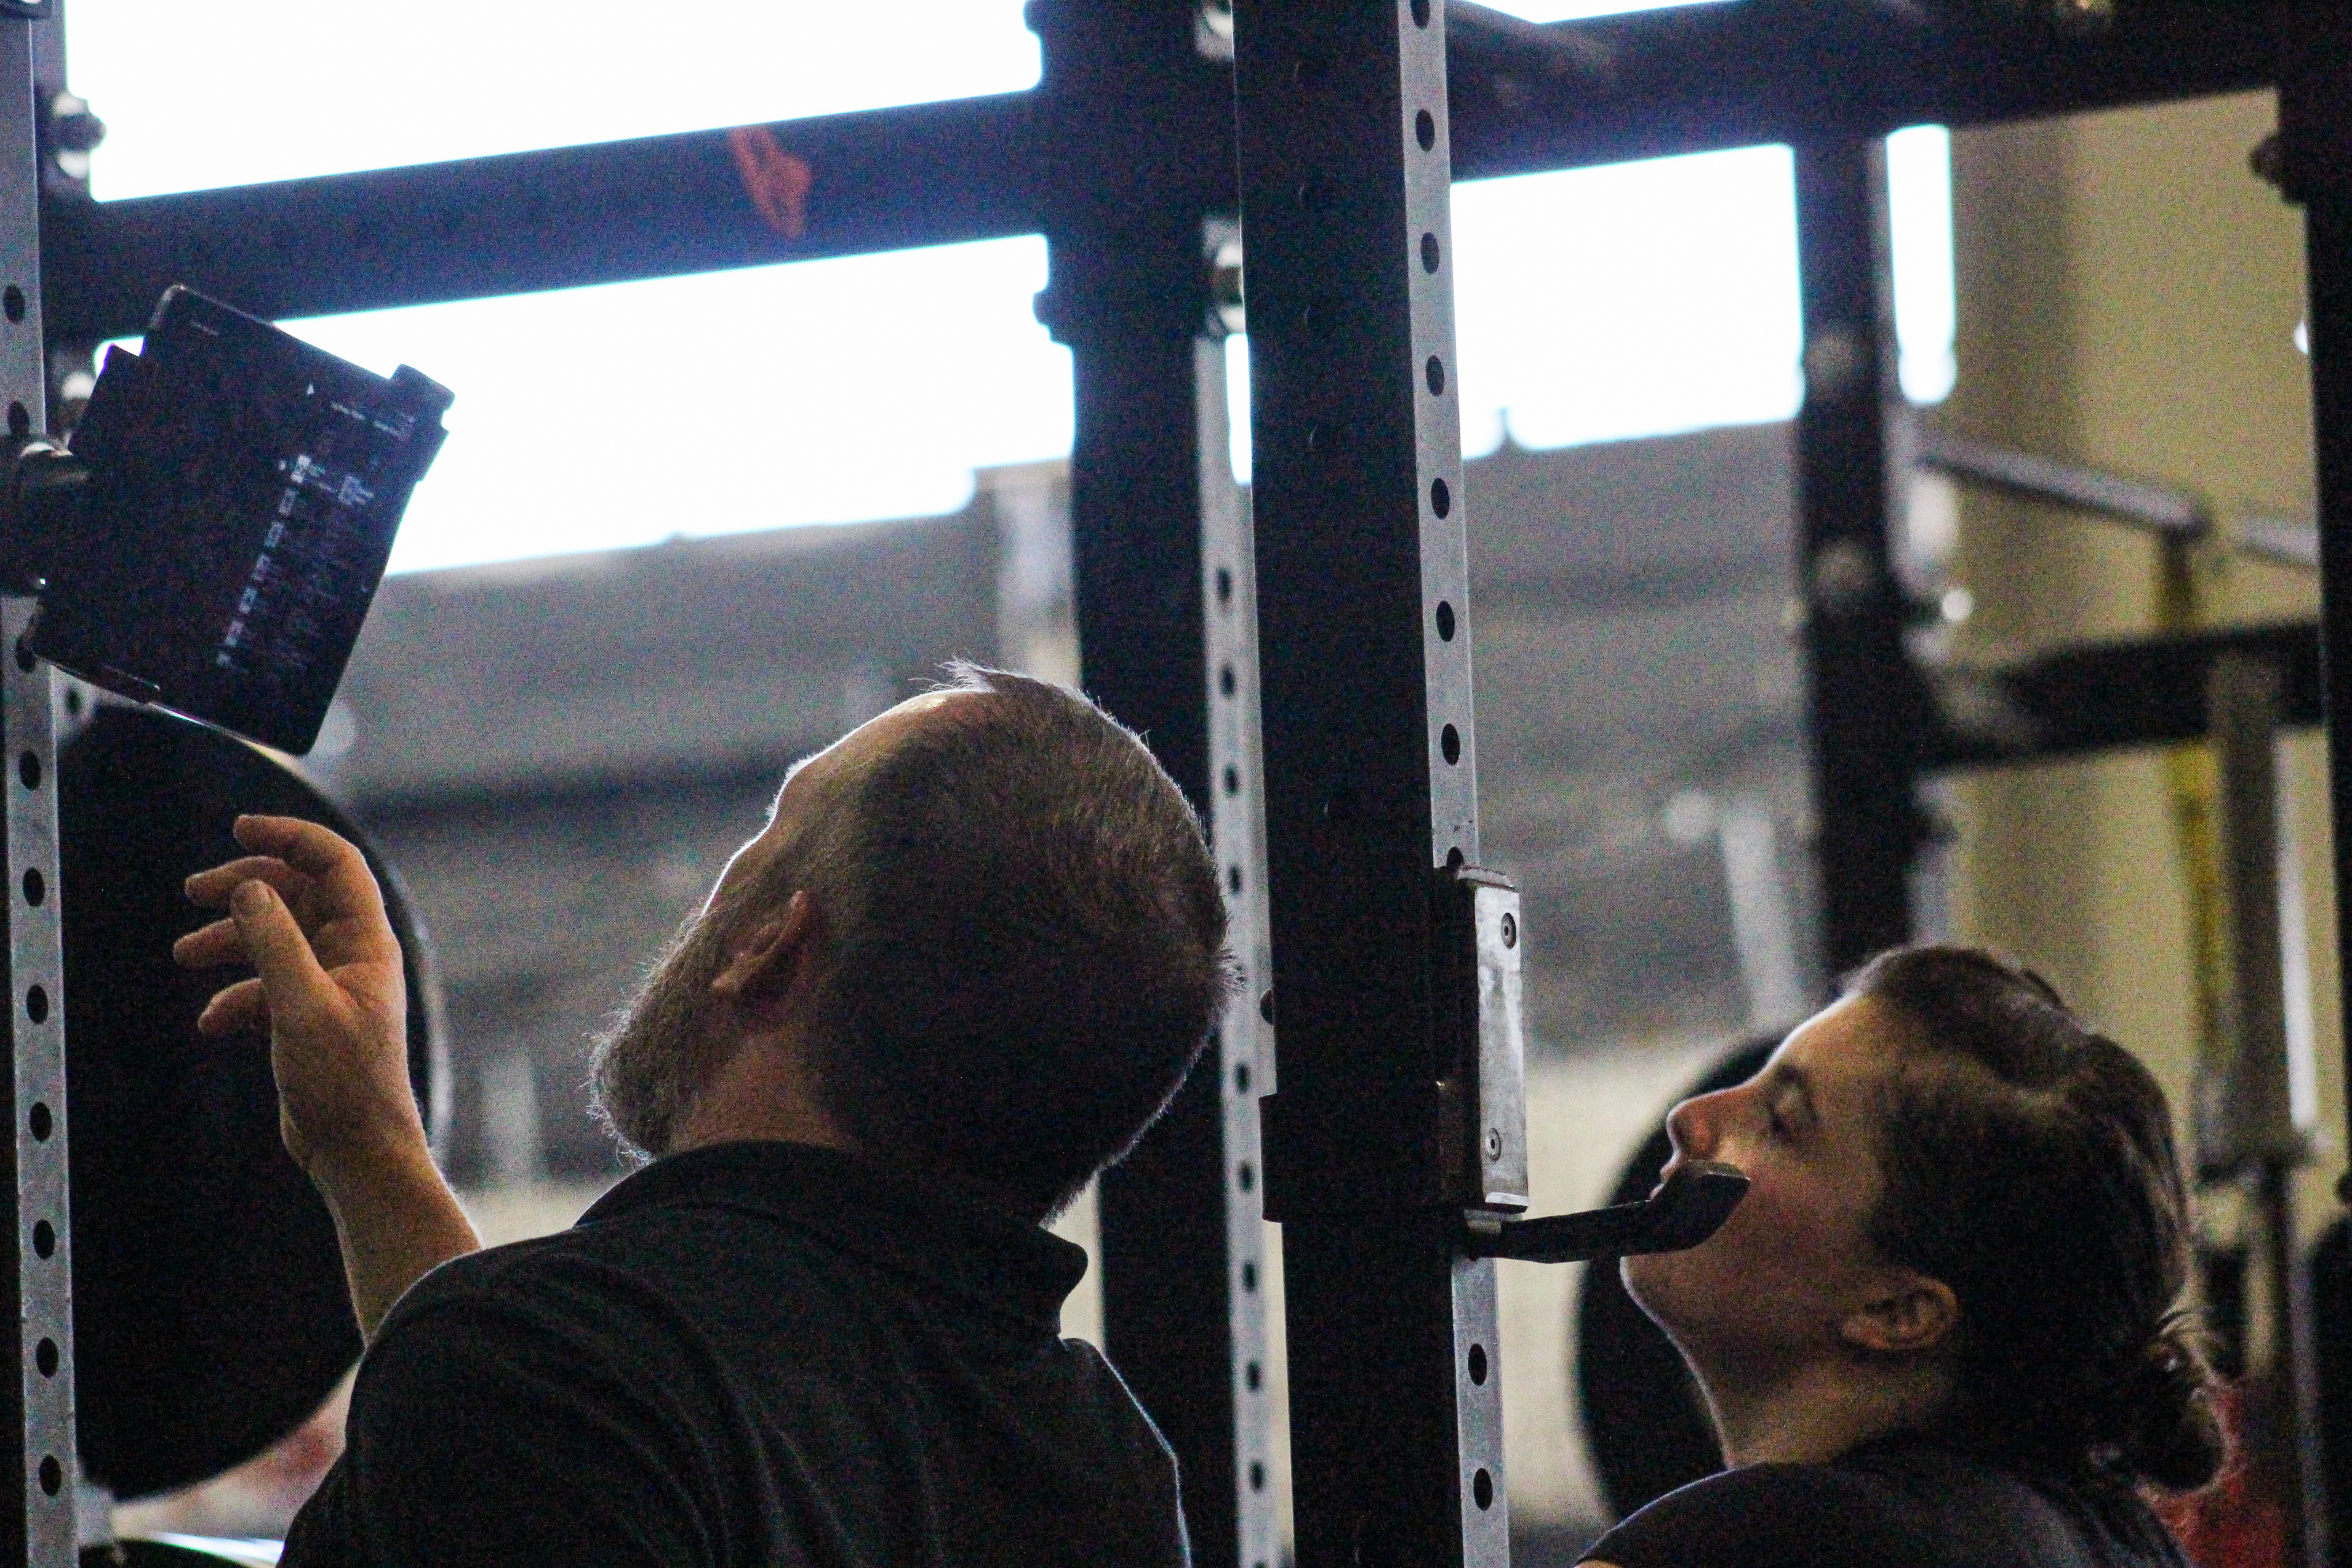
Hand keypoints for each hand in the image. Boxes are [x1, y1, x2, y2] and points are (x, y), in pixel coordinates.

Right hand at [174, 814, 420, 1180]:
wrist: (356, 1150)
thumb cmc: (344, 1084)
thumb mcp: (301, 1007)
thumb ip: (274, 944)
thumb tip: (250, 890)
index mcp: (366, 944)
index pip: (335, 865)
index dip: (291, 837)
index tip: (240, 828)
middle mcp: (352, 958)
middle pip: (298, 896)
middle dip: (246, 888)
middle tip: (193, 890)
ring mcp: (331, 988)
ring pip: (276, 942)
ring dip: (230, 942)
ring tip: (184, 953)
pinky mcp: (310, 1020)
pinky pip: (268, 988)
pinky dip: (236, 996)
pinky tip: (212, 1022)